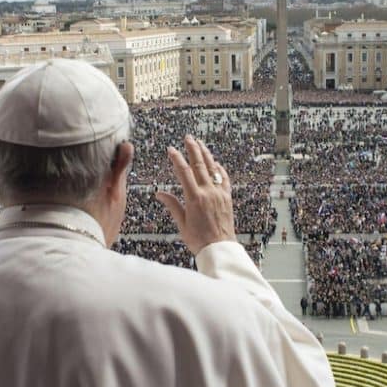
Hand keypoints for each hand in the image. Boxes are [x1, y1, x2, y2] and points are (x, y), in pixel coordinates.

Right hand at [156, 135, 235, 254]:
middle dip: (193, 149)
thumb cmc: (199, 240)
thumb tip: (159, 193)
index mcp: (194, 198)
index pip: (184, 172)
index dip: (177, 158)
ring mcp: (219, 194)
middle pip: (199, 165)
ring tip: (200, 143)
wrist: (219, 248)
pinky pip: (224, 179)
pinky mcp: (227, 197)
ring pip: (213, 168)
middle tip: (188, 138)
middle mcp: (208, 192)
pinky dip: (220, 169)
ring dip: (206, 154)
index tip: (171, 149)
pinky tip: (216, 163)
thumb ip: (172, 205)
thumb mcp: (182, 223)